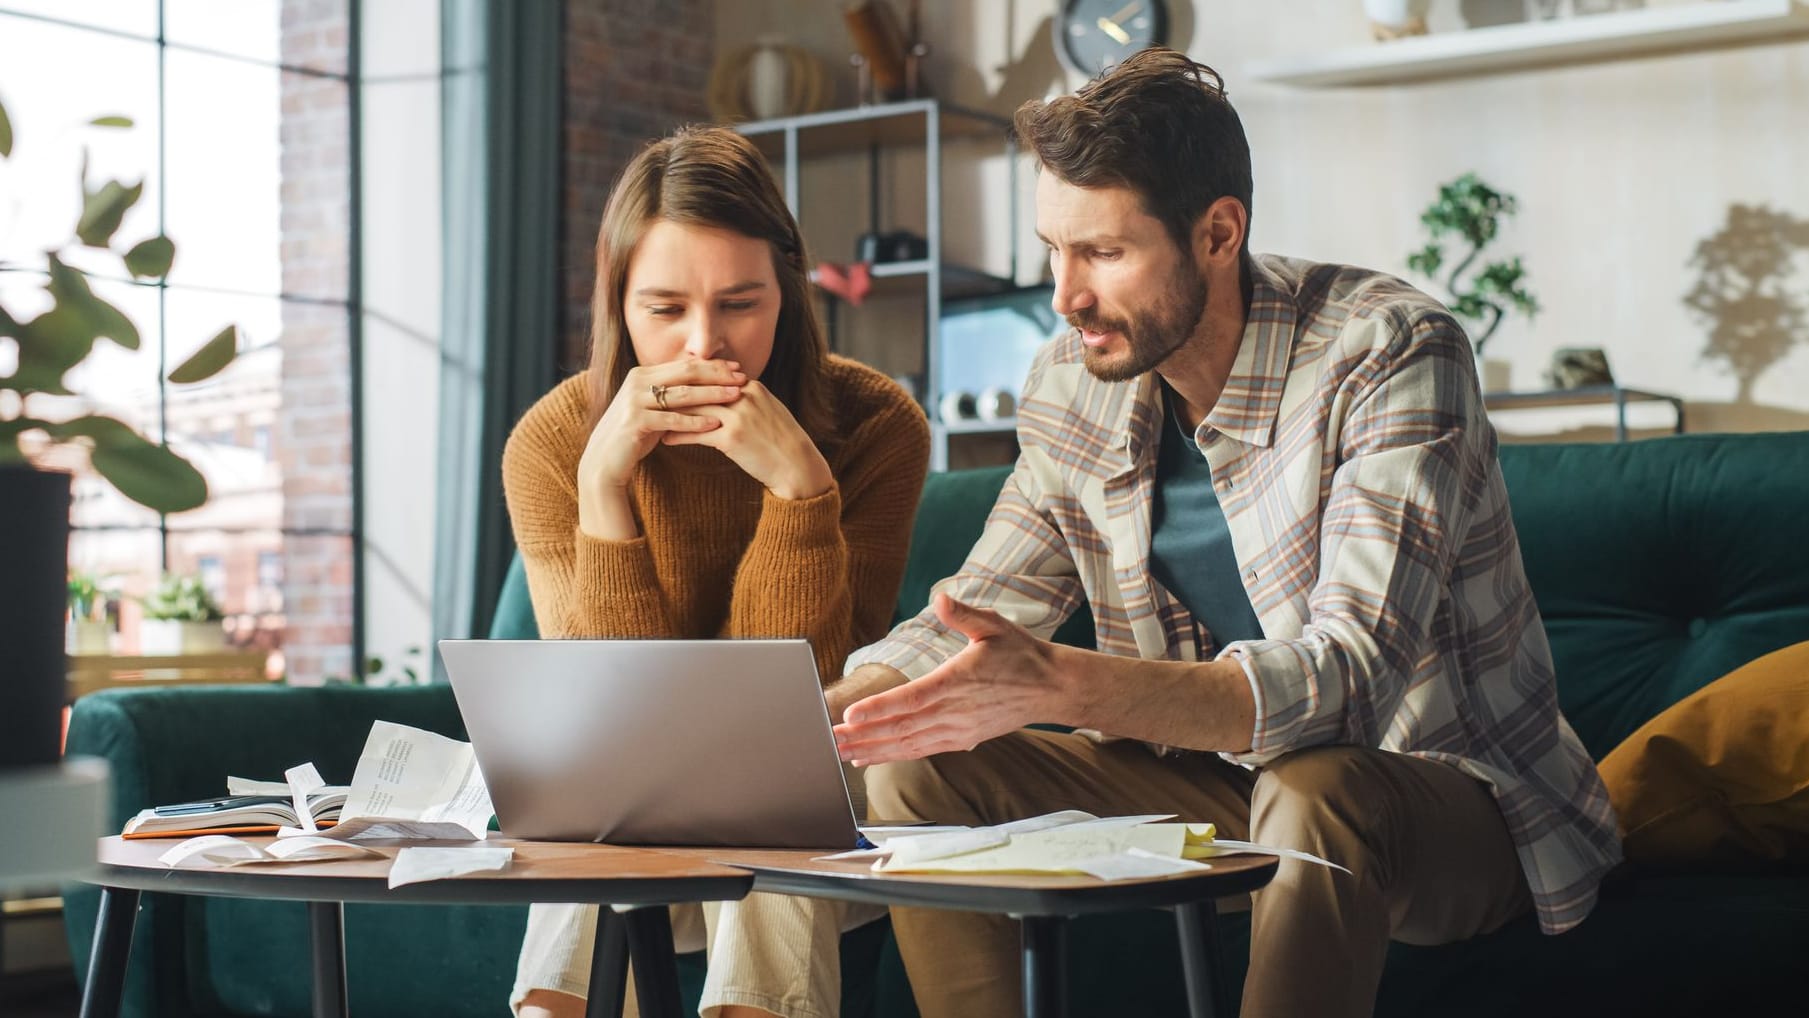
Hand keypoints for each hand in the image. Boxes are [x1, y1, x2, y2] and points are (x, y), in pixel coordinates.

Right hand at [578, 359, 746, 491]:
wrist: (604, 461)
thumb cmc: (635, 436)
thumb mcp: (654, 409)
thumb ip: (672, 395)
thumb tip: (704, 383)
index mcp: (643, 374)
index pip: (684, 365)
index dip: (712, 366)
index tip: (737, 368)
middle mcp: (637, 381)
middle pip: (685, 374)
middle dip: (717, 375)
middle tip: (742, 378)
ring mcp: (634, 400)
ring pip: (681, 394)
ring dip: (711, 394)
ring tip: (735, 396)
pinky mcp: (635, 421)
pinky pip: (672, 419)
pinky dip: (695, 421)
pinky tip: (715, 423)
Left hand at [660, 380, 832, 499]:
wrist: (797, 465)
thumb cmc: (780, 441)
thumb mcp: (766, 411)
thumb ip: (745, 399)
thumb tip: (721, 395)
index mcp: (751, 387)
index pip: (711, 377)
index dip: (687, 382)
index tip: (667, 387)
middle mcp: (744, 396)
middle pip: (699, 389)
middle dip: (673, 395)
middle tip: (652, 400)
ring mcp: (738, 416)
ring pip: (694, 409)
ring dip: (670, 415)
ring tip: (653, 420)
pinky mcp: (732, 438)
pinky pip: (696, 433)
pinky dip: (678, 435)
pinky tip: (664, 440)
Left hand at [832, 593, 1082, 765]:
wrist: (1052, 688)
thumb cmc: (1021, 653)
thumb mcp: (995, 625)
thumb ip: (964, 614)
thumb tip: (941, 598)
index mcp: (958, 681)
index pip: (912, 698)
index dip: (879, 708)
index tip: (851, 714)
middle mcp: (955, 711)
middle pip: (901, 728)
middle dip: (863, 735)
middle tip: (829, 739)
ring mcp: (958, 730)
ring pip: (908, 744)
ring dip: (872, 749)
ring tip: (840, 752)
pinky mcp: (962, 740)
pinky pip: (921, 750)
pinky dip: (893, 755)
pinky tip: (870, 757)